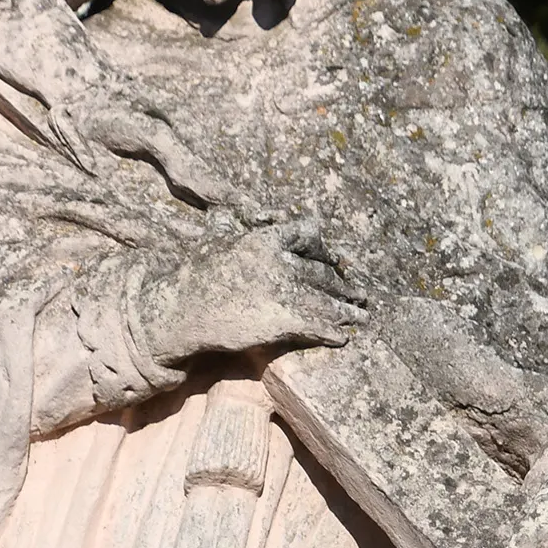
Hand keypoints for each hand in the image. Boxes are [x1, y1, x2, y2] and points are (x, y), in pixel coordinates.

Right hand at [152, 219, 361, 365]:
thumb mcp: (214, 237)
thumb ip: (230, 222)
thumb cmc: (195, 274)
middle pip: (323, 272)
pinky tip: (343, 338)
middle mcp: (284, 262)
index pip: (308, 234)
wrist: (186, 309)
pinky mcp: (285, 320)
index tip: (332, 259)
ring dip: (348, 310)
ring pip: (328, 299)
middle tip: (359, 292)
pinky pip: (319, 326)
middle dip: (343, 284)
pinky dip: (334, 333)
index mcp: (268, 239)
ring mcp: (287, 292)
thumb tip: (229, 209)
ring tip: (362, 316)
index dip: (322, 249)